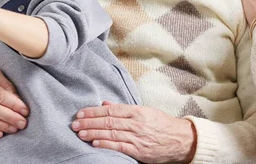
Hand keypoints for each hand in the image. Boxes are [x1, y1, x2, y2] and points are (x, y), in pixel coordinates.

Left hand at [71, 101, 196, 162]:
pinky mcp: (139, 151)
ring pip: (111, 133)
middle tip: (74, 123)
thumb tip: (105, 103)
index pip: (111, 109)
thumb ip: (123, 108)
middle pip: (108, 121)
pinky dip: (106, 144)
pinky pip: (120, 147)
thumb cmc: (161, 124)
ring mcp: (138, 137)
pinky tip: (95, 143)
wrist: (181, 140)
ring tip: (80, 133)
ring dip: (93, 133)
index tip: (81, 112)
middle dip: (89, 122)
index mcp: (137, 111)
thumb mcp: (144, 111)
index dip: (94, 111)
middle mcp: (136, 123)